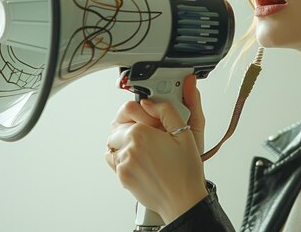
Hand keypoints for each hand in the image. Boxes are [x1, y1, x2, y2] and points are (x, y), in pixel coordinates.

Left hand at [105, 75, 207, 222]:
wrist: (183, 200)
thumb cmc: (186, 171)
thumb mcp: (185, 132)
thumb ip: (167, 110)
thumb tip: (153, 100)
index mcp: (140, 134)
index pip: (128, 110)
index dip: (142, 112)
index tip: (152, 116)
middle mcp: (127, 149)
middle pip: (119, 126)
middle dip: (133, 126)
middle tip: (152, 132)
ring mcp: (123, 165)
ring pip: (114, 143)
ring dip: (126, 141)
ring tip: (147, 147)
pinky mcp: (122, 177)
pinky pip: (114, 160)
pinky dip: (123, 156)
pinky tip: (142, 159)